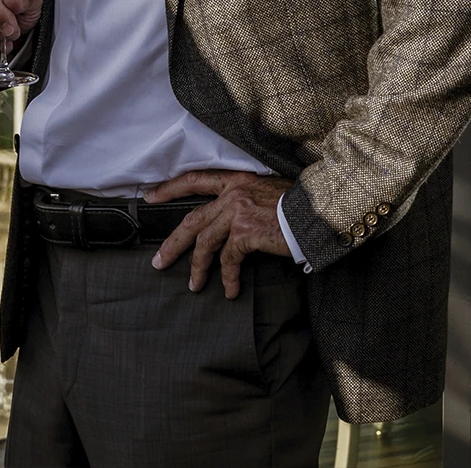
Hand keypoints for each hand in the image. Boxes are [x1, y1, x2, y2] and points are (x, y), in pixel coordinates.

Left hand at [147, 170, 293, 298]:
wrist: (320, 211)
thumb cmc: (299, 206)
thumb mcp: (267, 193)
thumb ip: (245, 201)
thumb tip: (228, 225)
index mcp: (236, 180)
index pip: (195, 180)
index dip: (170, 188)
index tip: (150, 196)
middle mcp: (232, 193)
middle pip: (191, 220)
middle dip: (173, 244)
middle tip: (159, 261)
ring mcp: (237, 211)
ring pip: (204, 243)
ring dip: (197, 267)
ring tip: (194, 285)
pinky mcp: (246, 231)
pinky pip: (229, 259)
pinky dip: (227, 277)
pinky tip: (229, 290)